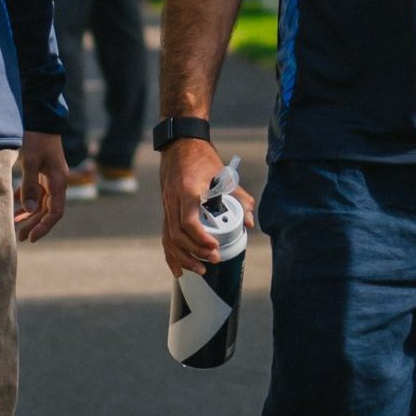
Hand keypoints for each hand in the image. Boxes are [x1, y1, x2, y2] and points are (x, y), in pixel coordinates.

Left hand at [13, 132, 66, 241]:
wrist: (41, 119)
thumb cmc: (36, 139)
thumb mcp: (30, 162)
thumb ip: (29, 187)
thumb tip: (29, 210)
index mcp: (58, 181)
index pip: (55, 212)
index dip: (44, 226)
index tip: (31, 237)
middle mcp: (57, 182)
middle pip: (48, 210)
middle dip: (35, 224)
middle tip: (20, 238)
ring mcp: (50, 178)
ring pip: (42, 203)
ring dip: (30, 215)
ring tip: (16, 228)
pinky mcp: (42, 173)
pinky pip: (36, 193)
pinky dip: (27, 202)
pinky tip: (16, 210)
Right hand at [159, 136, 254, 276]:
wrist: (179, 145)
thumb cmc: (202, 158)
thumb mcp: (223, 174)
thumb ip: (239, 197)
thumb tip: (250, 221)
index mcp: (188, 191)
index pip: (188, 222)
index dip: (201, 239)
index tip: (214, 248)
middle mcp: (173, 201)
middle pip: (178, 235)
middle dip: (195, 252)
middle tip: (213, 260)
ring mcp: (167, 206)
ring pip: (169, 238)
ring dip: (184, 257)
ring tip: (200, 270)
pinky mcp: (166, 210)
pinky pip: (165, 236)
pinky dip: (171, 254)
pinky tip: (179, 269)